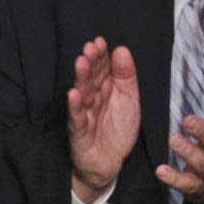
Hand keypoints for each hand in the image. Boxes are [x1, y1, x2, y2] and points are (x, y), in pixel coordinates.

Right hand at [68, 37, 139, 203]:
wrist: (110, 161)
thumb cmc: (118, 128)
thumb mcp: (130, 100)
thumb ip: (126, 77)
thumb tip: (122, 50)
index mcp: (105, 90)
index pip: (102, 69)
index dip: (101, 56)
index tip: (100, 41)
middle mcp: (93, 99)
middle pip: (91, 79)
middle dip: (91, 63)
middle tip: (90, 47)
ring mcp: (84, 115)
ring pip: (83, 94)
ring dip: (81, 79)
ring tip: (81, 62)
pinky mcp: (79, 132)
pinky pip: (77, 119)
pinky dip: (75, 107)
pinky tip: (73, 94)